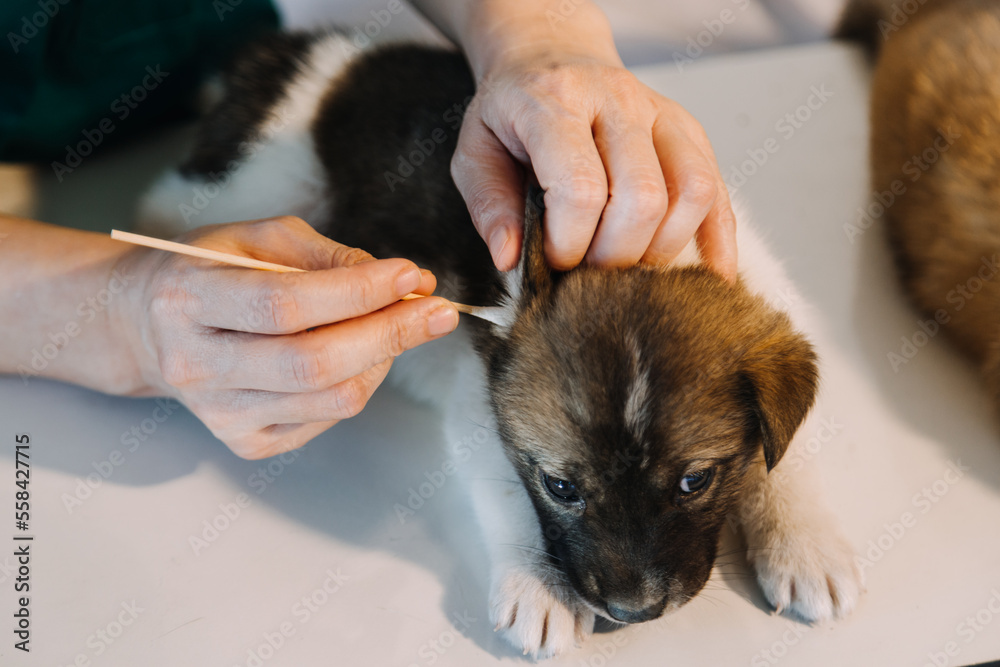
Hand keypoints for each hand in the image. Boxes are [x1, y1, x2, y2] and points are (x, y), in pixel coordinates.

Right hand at [111, 216, 458, 458]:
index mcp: (189, 298)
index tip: (411, 274)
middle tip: (440, 311)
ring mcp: (219, 413)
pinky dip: (360, 384)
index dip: (356, 292)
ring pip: (329, 399)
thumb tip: (407, 283)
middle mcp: (196, 365)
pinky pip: (326, 420)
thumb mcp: (257, 238)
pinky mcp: (244, 442)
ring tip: (403, 325)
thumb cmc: (211, 270)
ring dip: (384, 360)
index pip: (283, 304)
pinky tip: (360, 355)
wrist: (147, 327)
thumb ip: (328, 256)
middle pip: (312, 363)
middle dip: (390, 334)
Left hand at [441, 0, 737, 277]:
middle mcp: (617, 102)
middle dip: (616, 255)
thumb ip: (488, 206)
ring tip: (627, 264)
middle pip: (643, 199)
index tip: (553, 261)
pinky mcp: (689, 130)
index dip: (570, 244)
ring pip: (692, 194)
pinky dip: (718, 238)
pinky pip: (719, 189)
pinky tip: (711, 272)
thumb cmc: (512, 109)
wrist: (550, 53)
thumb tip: (510, 258)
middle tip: (590, 269)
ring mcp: (661, 113)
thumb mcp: (475, 151)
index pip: (581, 190)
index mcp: (556, 104)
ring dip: (662, 249)